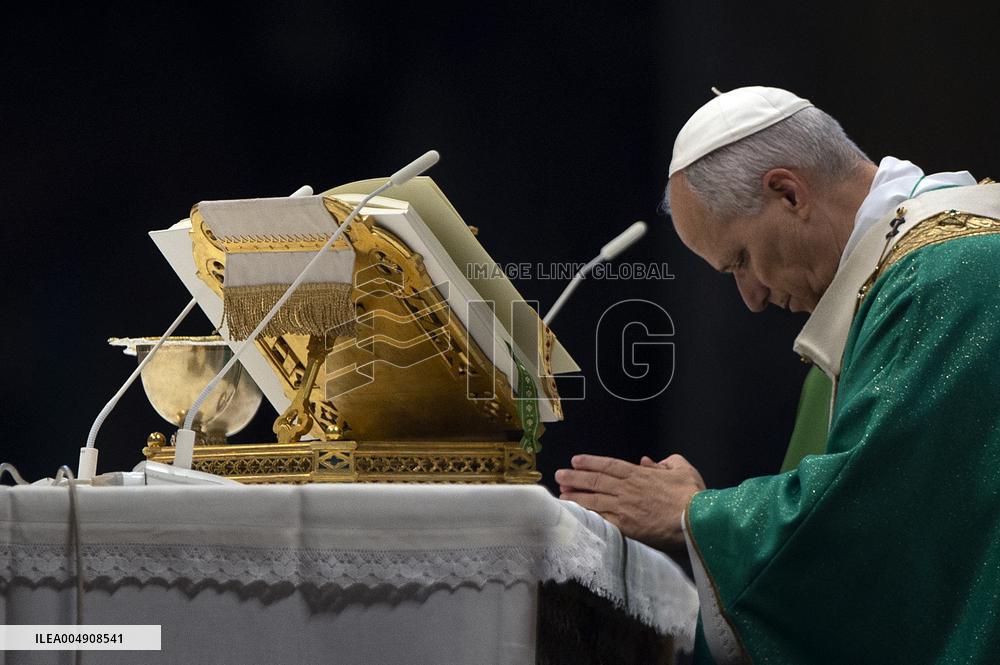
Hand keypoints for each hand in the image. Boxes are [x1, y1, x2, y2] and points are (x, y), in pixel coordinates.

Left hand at [555, 453, 705, 551]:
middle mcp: (627, 489)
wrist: (695, 520)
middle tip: (559, 475)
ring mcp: (625, 508)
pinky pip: (602, 520)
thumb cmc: (691, 495)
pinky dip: (588, 517)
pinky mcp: (626, 527)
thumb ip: (665, 462)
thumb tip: (649, 462)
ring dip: (576, 496)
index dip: (590, 462)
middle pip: (595, 481)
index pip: (608, 465)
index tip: (575, 461)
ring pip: (594, 500)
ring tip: (561, 494)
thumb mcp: (682, 468)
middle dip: (575, 477)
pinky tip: (577, 516)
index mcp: (639, 474)